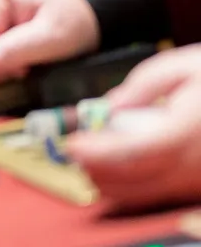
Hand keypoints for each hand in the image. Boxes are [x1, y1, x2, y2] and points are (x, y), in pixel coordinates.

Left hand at [67, 45, 200, 209]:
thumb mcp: (181, 66)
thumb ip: (140, 87)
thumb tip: (108, 108)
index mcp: (187, 130)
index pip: (134, 153)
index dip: (97, 153)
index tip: (73, 143)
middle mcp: (194, 163)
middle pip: (132, 180)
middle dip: (94, 167)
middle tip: (75, 148)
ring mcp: (196, 180)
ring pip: (142, 194)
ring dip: (108, 179)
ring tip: (90, 156)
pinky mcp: (197, 187)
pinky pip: (157, 195)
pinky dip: (130, 185)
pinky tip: (116, 166)